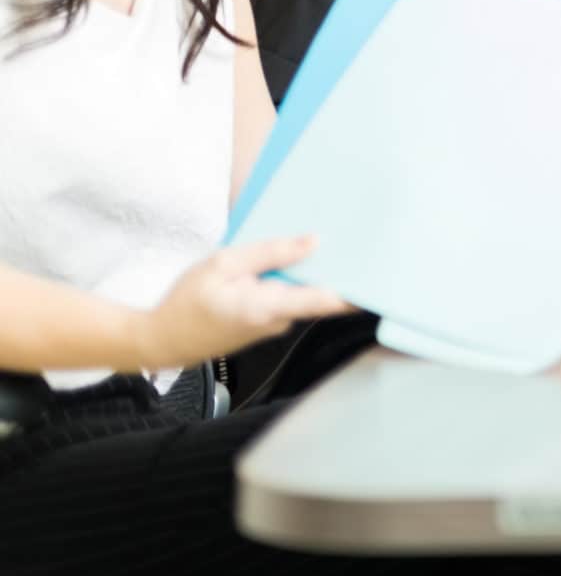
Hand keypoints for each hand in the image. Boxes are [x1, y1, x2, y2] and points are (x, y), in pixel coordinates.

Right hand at [133, 237, 353, 367]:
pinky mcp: (267, 323)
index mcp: (269, 307)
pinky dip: (291, 279)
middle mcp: (280, 321)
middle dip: (336, 266)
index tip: (385, 275)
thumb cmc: (185, 303)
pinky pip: (288, 298)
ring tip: (321, 236)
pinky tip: (290, 257)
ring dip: (309, 270)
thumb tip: (313, 242)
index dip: (360, 290)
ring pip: (302, 292)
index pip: (327, 301)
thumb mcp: (223, 264)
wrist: (160, 341)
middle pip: (319, 291)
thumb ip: (270, 253)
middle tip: (356, 234)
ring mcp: (275, 325)